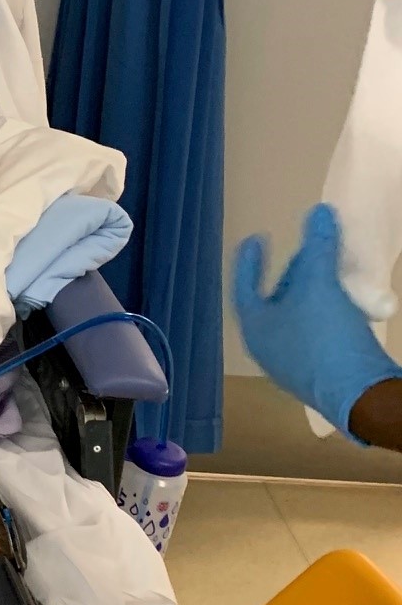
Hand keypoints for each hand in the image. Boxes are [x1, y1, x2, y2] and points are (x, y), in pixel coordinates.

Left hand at [232, 203, 401, 436]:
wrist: (360, 393)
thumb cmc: (325, 336)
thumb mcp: (319, 284)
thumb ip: (317, 247)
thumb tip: (319, 212)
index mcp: (255, 328)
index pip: (244, 287)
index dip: (250, 260)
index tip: (257, 237)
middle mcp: (267, 349)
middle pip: (273, 303)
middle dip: (291, 274)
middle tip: (307, 252)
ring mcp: (292, 365)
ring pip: (297, 319)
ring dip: (310, 293)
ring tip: (327, 271)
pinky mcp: (319, 373)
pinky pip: (315, 335)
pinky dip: (324, 313)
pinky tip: (344, 302)